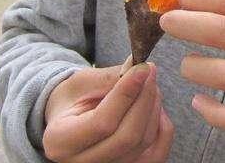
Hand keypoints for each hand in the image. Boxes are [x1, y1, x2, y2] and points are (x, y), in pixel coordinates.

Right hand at [43, 62, 173, 162]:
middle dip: (145, 99)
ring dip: (154, 108)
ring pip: (144, 143)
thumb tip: (142, 71)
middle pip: (128, 136)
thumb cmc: (73, 98)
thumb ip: (110, 77)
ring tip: (149, 85)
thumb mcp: (82, 82)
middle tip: (150, 72)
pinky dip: (163, 129)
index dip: (127, 94)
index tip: (143, 69)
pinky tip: (156, 108)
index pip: (103, 122)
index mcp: (61, 141)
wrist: (69, 120)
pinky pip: (157, 155)